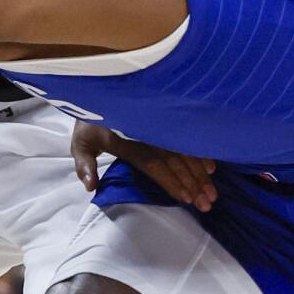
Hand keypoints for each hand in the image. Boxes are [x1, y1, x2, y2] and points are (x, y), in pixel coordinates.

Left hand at [72, 122, 216, 211]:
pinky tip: (212, 168)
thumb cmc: (90, 122)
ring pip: (185, 151)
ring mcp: (160, 127)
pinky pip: (188, 137)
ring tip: (212, 192)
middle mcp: (148, 134)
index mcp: (128, 141)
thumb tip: (91, 187)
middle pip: (175, 161)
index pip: (154, 164)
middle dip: (193, 183)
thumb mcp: (80, 143)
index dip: (171, 181)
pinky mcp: (167, 121)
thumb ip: (84, 165)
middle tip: (208, 203)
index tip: (187, 198)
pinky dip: (201, 153)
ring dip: (200, 173)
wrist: (98, 90)